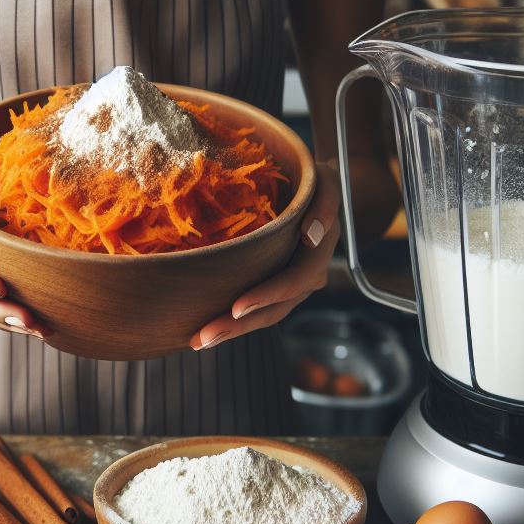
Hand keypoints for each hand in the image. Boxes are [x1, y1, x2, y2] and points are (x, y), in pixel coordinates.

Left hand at [189, 160, 341, 350]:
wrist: (317, 192)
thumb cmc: (314, 182)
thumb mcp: (326, 184)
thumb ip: (324, 205)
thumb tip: (311, 234)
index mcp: (316, 256)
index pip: (292, 282)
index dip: (265, 296)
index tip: (236, 307)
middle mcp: (307, 278)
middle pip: (273, 310)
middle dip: (237, 327)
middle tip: (201, 338)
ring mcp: (292, 288)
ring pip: (264, 317)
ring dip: (231, 331)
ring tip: (197, 341)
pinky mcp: (276, 288)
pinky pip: (257, 310)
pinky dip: (233, 322)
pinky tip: (206, 329)